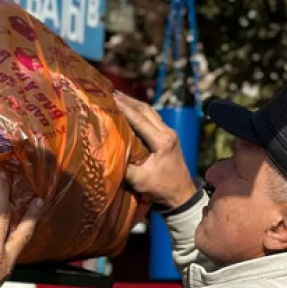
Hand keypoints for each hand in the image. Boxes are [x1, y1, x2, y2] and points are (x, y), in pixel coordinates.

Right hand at [114, 92, 196, 208]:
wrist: (182, 195)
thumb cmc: (161, 189)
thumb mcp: (140, 180)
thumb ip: (123, 167)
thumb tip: (104, 154)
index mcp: (162, 141)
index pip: (139, 119)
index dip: (123, 108)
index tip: (108, 98)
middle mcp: (168, 132)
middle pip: (145, 110)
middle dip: (127, 100)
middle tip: (109, 92)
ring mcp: (170, 133)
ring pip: (150, 111)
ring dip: (133, 103)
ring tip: (117, 96)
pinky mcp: (168, 136)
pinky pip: (152, 118)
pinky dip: (139, 111)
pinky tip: (129, 109)